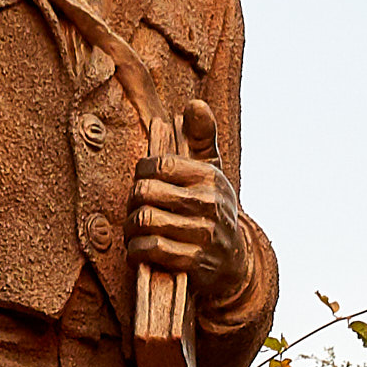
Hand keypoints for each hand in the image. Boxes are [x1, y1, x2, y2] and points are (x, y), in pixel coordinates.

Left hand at [126, 99, 245, 293]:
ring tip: (133, 231)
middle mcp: (210, 203)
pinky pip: (152, 250)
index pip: (159, 165)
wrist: (235, 261)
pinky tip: (138, 250)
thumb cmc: (213, 209)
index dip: (140, 173)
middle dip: (131, 203)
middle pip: (146, 193)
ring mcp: (204, 233)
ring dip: (131, 229)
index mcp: (209, 176)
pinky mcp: (196, 262)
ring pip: (146, 221)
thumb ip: (202, 137)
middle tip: (132, 210)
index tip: (140, 182)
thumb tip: (195, 104)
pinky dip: (137, 251)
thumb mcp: (212, 172)